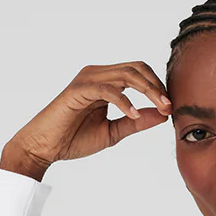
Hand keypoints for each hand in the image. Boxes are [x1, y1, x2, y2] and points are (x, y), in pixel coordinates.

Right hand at [0, 61, 173, 179]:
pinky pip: (107, 89)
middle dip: (156, 86)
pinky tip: (134, 114)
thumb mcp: (114, 132)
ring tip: (160, 107)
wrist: (45, 148)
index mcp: (106, 82)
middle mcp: (97, 75)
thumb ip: (136, 122)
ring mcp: (87, 80)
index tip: (170, 107)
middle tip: (169, 106)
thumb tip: (162, 115)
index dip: (157, 88)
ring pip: (125, 74)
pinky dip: (124, 101)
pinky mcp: (78, 90)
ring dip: (147, 90)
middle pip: (136, 68)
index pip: (139, 73)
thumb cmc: (74, 139)